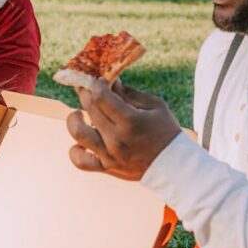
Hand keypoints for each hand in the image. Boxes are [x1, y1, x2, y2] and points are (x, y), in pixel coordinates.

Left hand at [66, 78, 181, 180]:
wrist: (174, 166)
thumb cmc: (165, 131)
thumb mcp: (154, 105)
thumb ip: (128, 93)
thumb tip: (108, 79)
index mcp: (131, 121)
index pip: (101, 97)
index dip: (96, 84)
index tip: (99, 81)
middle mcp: (117, 139)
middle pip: (90, 109)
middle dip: (85, 94)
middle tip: (86, 88)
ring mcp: (110, 155)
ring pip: (78, 134)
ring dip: (74, 119)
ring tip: (78, 114)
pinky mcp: (106, 168)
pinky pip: (80, 161)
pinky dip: (75, 151)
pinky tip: (80, 142)